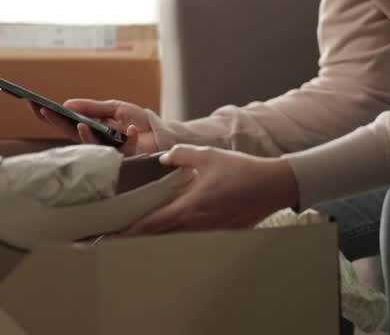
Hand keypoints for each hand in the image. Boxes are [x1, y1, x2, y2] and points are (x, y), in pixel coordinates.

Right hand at [27, 98, 159, 155]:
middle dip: (55, 121)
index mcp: (90, 127)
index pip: (64, 121)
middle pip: (69, 132)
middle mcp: (95, 141)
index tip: (32, 102)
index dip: (48, 114)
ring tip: (80, 123)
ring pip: (91, 146)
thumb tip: (67, 103)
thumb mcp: (114, 108)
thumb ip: (92, 107)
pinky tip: (132, 129)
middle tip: (43, 109)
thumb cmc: (138, 120)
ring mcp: (108, 151)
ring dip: (86, 135)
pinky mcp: (127, 157)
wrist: (162, 134)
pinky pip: (125, 148)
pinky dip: (130, 137)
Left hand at [116, 145, 298, 236]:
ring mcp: (210, 230)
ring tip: (145, 228)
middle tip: (122, 233)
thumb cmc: (242, 170)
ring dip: (161, 233)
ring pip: (178, 235)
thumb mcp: (208, 156)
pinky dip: (182, 230)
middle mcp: (198, 223)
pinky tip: (180, 220)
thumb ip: (182, 155)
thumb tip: (164, 158)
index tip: (115, 234)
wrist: (273, 185)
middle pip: (162, 234)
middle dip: (141, 234)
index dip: (132, 230)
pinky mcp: (222, 230)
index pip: (153, 224)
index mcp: (190, 207)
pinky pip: (195, 233)